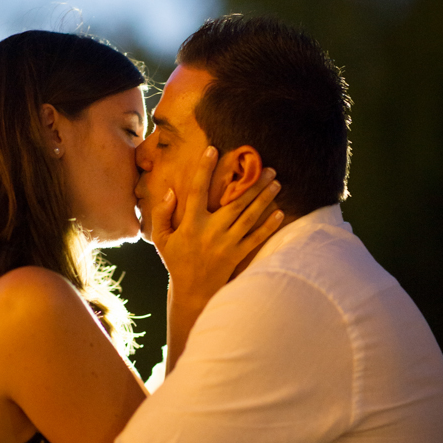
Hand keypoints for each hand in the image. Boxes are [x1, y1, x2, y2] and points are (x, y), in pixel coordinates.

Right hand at [152, 145, 282, 299]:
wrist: (192, 293)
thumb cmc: (176, 262)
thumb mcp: (161, 239)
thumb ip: (162, 214)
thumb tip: (169, 190)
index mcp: (190, 224)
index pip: (197, 191)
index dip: (204, 169)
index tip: (213, 149)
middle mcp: (210, 232)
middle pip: (235, 202)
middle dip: (252, 183)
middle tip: (267, 166)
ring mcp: (226, 244)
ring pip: (249, 217)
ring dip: (264, 198)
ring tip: (276, 182)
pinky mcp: (237, 256)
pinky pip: (256, 238)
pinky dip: (269, 226)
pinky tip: (280, 212)